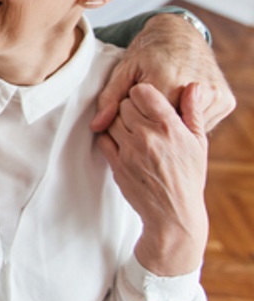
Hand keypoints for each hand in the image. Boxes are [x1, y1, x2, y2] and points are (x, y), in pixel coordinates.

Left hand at [91, 13, 234, 132]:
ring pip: (188, 127)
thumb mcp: (125, 70)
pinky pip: (204, 123)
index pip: (145, 118)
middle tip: (149, 107)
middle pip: (168, 124)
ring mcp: (214, 95)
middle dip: (156, 121)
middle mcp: (194, 88)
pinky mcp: (226, 100)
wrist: (180, 33)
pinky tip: (182, 106)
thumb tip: (97, 126)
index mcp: (165, 80)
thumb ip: (110, 98)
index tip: (134, 105)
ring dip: (176, 123)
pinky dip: (191, 120)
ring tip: (167, 105)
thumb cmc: (148, 51)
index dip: (136, 115)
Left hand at [97, 82, 208, 276]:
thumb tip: (192, 86)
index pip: (142, 91)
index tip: (146, 102)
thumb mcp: (198, 144)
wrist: (173, 213)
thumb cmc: (189, 176)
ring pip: (111, 119)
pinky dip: (108, 137)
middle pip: (124, 104)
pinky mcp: (116, 164)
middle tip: (139, 117)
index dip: (142, 94)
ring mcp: (130, 150)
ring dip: (117, 122)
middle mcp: (148, 136)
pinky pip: (102, 138)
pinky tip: (121, 143)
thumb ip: (192, 112)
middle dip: (130, 108)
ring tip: (131, 131)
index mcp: (170, 127)